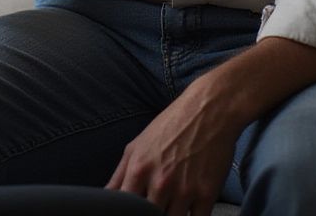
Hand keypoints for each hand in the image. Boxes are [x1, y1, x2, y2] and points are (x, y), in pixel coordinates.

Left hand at [107, 81, 238, 215]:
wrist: (208, 111)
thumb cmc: (170, 126)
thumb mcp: (137, 145)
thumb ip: (119, 175)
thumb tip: (106, 198)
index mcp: (139, 169)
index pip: (124, 207)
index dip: (125, 213)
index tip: (131, 212)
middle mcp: (160, 182)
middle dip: (149, 215)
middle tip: (154, 206)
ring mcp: (184, 190)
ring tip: (170, 206)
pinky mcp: (207, 194)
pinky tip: (188, 210)